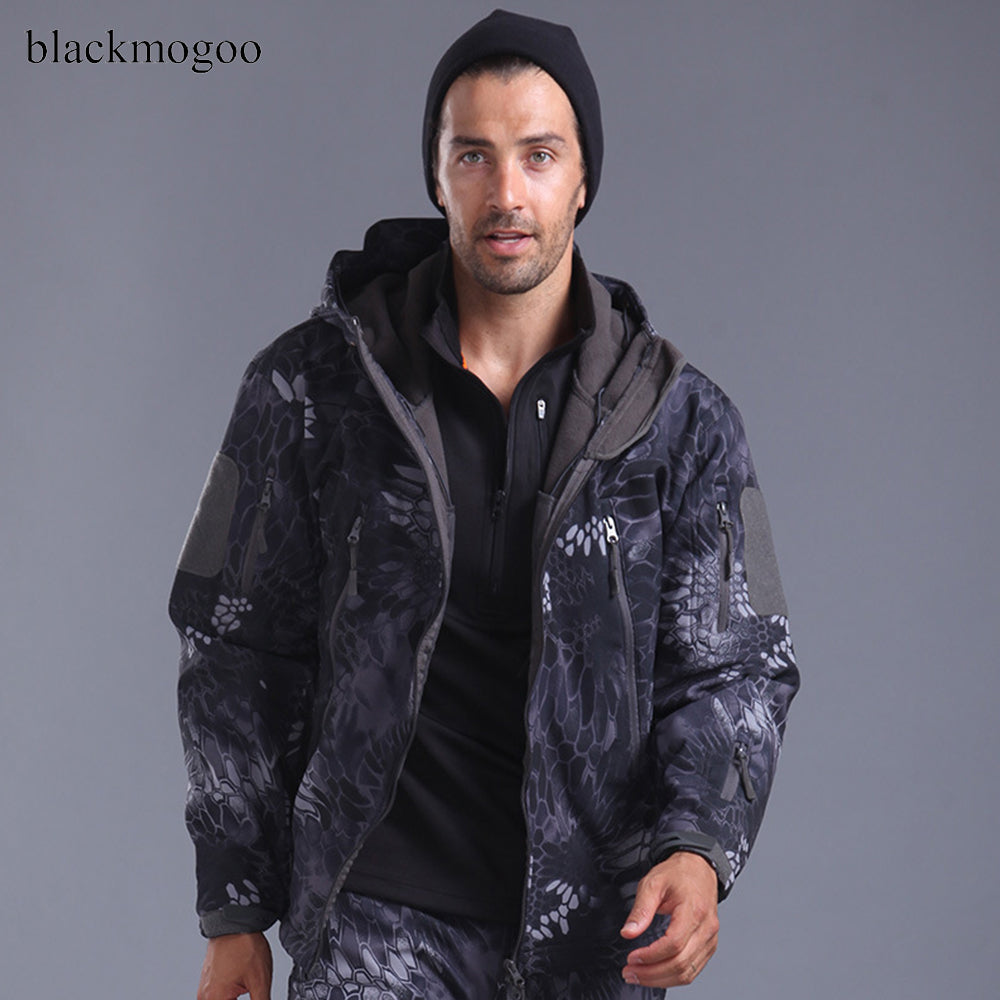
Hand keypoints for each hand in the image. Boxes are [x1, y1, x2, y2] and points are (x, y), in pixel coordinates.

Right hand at [197, 931, 272, 999]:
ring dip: (234, 997)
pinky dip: (230, 993)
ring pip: (221, 999)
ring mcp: (205, 986)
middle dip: (237, 998)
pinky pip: (218, 993)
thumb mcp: (260, 980)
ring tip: (247, 985)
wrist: (236, 920)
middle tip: (250, 988)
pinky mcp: (208, 978)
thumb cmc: (245, 945)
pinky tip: (242, 983)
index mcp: (215, 998)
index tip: (254, 995)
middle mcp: (205, 995)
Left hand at [620, 851, 719, 988]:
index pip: (674, 944)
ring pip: (688, 973)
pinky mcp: (709, 945)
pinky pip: (693, 970)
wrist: (699, 868)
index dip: (651, 956)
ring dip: (661, 980)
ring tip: (639, 976)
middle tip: (630, 972)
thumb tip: (628, 933)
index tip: (632, 958)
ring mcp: (710, 939)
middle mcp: (706, 928)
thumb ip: (641, 909)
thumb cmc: (678, 874)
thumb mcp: (653, 883)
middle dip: (652, 974)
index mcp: (694, 910)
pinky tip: (656, 974)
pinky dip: (674, 977)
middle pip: (681, 964)